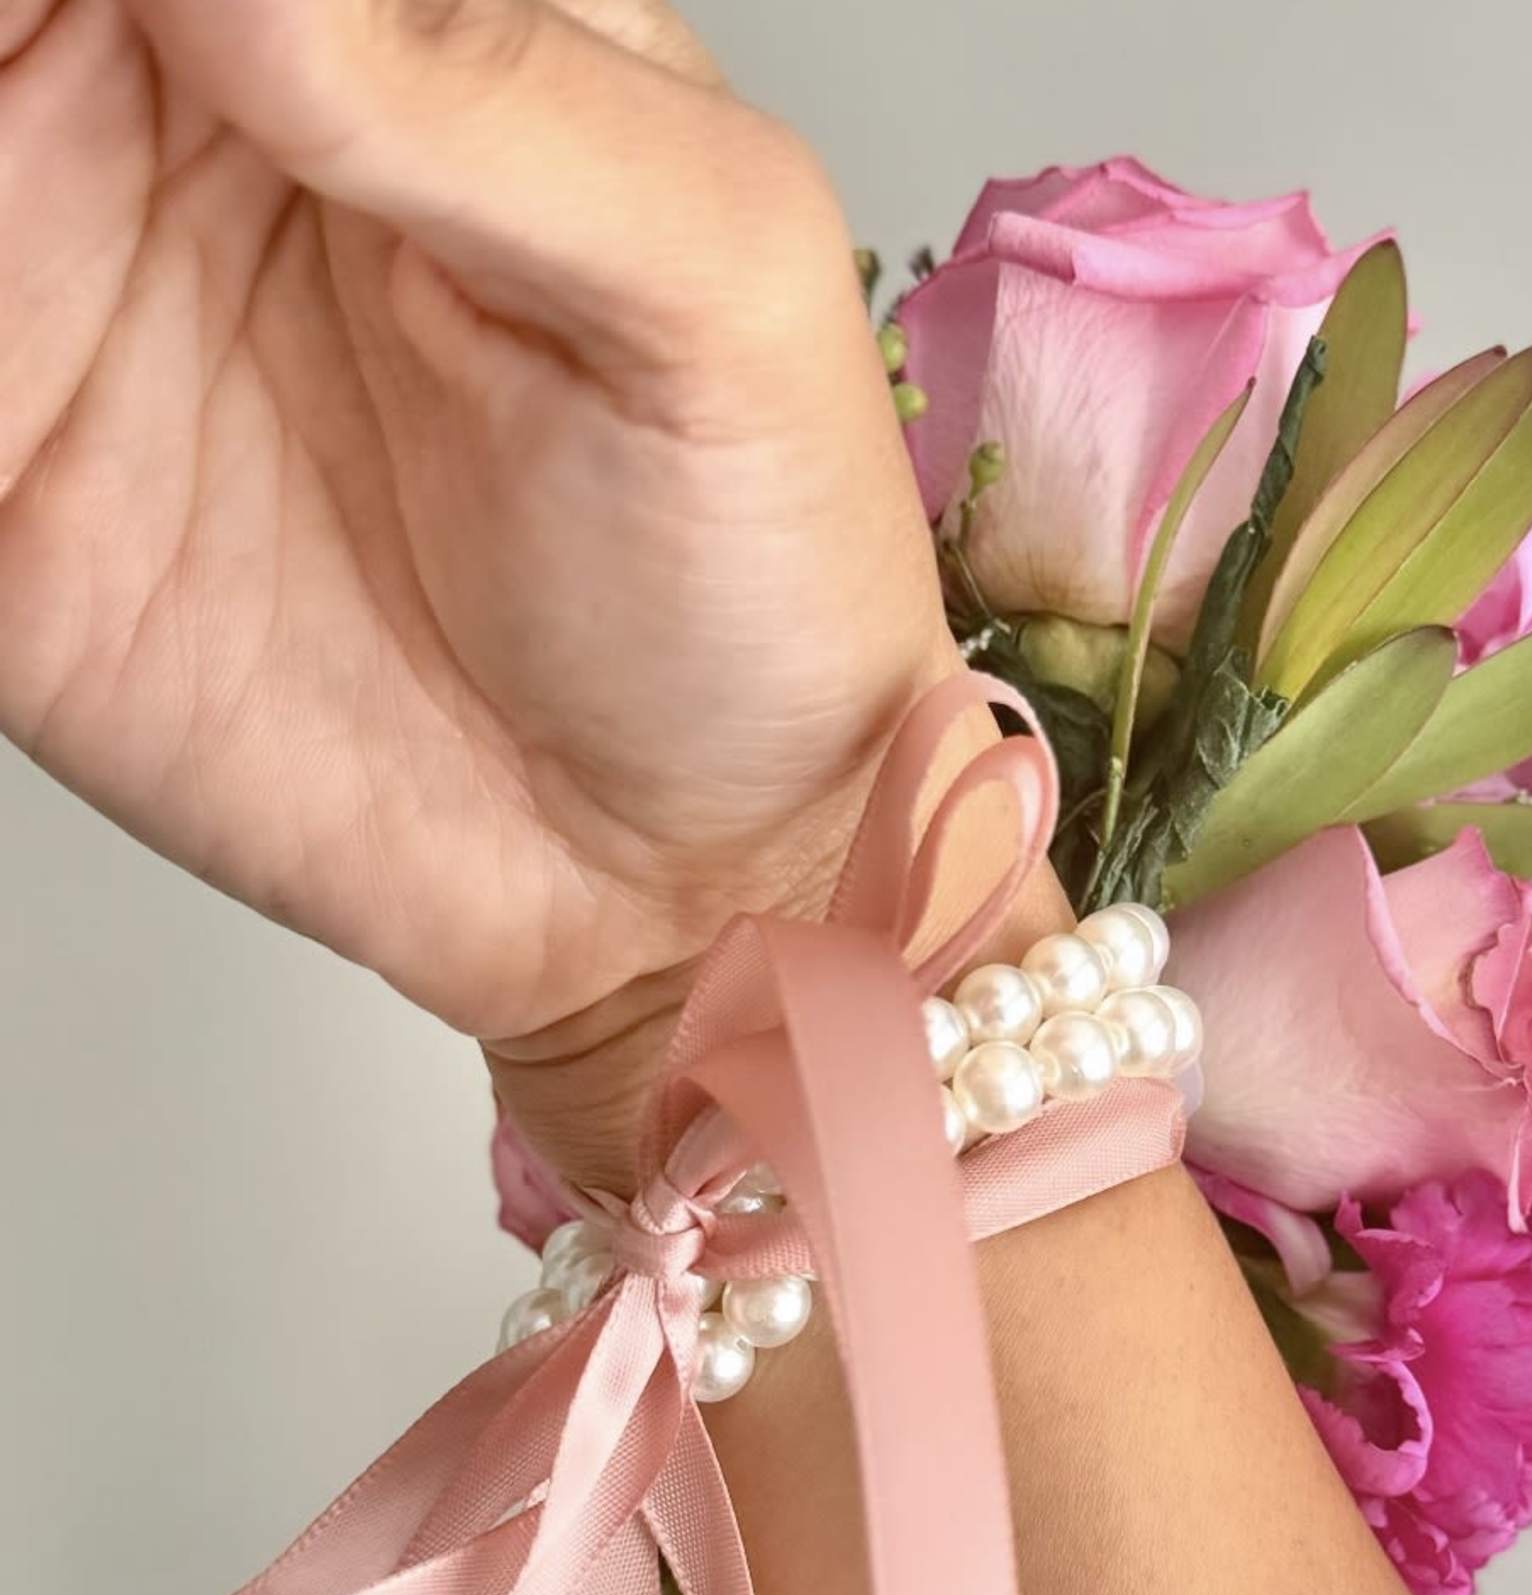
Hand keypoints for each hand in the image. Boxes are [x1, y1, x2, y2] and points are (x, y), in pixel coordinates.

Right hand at [0, 0, 954, 1177]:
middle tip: (55, 110)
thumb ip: (485, 88)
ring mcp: (84, 280)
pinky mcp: (2, 464)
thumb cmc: (757, 585)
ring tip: (37, 254)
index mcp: (414, 35)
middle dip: (18, 23)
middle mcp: (223, 127)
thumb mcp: (707, 286)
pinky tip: (7, 393)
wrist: (677, 874)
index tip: (158, 39)